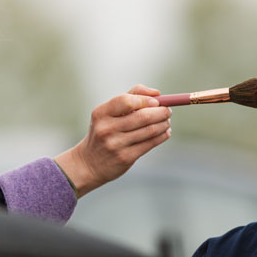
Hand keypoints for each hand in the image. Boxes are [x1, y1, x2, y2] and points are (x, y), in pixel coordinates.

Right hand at [54, 85, 170, 196]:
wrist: (89, 164)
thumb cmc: (104, 131)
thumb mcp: (108, 113)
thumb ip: (131, 96)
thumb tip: (157, 93)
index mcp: (101, 113)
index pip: (126, 101)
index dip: (145, 100)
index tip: (156, 101)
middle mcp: (107, 129)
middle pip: (142, 116)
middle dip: (161, 112)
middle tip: (168, 111)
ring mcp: (116, 145)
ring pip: (150, 130)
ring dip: (164, 124)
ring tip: (167, 121)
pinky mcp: (125, 158)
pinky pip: (150, 144)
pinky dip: (162, 136)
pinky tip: (165, 132)